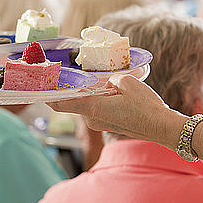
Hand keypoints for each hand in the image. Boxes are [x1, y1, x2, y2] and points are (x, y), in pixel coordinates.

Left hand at [48, 75, 176, 141]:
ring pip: (87, 105)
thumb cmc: (146, 107)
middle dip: (72, 89)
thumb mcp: (127, 83)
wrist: (163, 128)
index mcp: (92, 108)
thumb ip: (109, 80)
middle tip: (67, 74)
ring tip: (94, 80)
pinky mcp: (109, 125)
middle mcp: (92, 119)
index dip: (48, 95)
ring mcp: (100, 123)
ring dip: (87, 94)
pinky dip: (98, 100)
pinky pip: (97, 109)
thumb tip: (105, 84)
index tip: (39, 87)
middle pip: (74, 102)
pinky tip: (108, 91)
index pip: (61, 103)